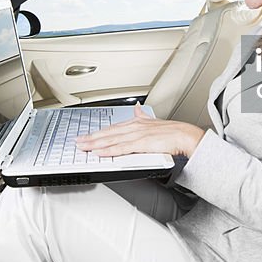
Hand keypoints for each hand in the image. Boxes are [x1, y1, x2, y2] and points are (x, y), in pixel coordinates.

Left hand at [75, 104, 205, 157]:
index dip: (97, 132)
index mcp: (135, 123)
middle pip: (107, 133)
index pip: (112, 128)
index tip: (86, 135)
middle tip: (77, 141)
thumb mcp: (154, 120)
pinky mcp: (140, 144)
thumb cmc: (172, 131)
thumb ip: (142, 116)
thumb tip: (137, 109)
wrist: (184, 135)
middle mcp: (133, 127)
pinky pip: (121, 148)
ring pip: (111, 140)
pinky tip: (99, 152)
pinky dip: (108, 150)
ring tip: (82, 147)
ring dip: (95, 144)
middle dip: (90, 138)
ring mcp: (136, 135)